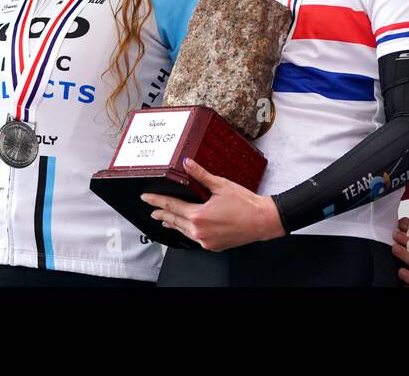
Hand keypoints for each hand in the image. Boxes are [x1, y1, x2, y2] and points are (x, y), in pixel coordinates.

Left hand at [141, 158, 284, 251]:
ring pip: (183, 231)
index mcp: (198, 215)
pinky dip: (187, 231)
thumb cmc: (245, 203)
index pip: (171, 206)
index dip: (157, 201)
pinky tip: (186, 228)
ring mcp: (206, 240)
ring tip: (164, 219)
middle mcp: (199, 231)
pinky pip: (194, 238)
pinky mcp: (213, 245)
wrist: (262, 221)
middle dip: (161, 213)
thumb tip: (187, 163)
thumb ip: (201, 175)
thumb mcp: (220, 185)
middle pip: (174, 220)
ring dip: (172, 223)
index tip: (146, 198)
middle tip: (151, 210)